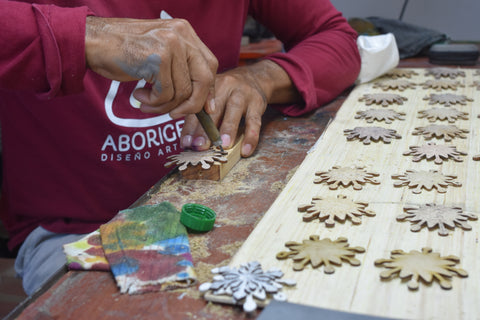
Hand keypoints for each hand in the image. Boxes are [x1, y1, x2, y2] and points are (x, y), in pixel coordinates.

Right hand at [85, 16, 217, 117]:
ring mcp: (170, 44)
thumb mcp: (160, 54)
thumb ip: (181, 70)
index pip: (210, 65)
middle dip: (193, 104)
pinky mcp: (157, 58)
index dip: (209, 90)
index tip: (205, 109)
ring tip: (147, 103)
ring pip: (183, 91)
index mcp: (185, 32)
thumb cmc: (124, 52)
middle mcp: (181, 34)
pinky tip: (139, 96)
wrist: (92, 42)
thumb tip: (203, 101)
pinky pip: (166, 93)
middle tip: (175, 114)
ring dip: (165, 105)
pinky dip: (154, 102)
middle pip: (204, 79)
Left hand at [181, 60, 299, 156]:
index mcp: (210, 87)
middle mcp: (225, 86)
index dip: (190, 127)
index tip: (186, 144)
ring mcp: (243, 94)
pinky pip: (255, 121)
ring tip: (224, 145)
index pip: (197, 109)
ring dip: (228, 129)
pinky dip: (251, 137)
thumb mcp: (213, 98)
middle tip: (200, 146)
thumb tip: (188, 143)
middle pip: (214, 109)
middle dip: (206, 129)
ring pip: (235, 110)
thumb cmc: (227, 93)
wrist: (254, 78)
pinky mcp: (258, 103)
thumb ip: (201, 117)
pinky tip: (246, 150)